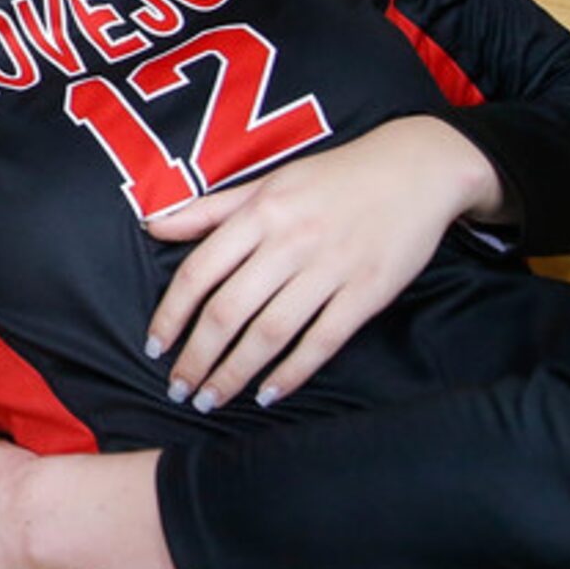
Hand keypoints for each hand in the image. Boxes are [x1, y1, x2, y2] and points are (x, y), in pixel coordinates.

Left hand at [141, 117, 501, 412]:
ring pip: (270, 332)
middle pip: (229, 311)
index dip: (171, 314)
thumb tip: (153, 226)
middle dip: (197, 357)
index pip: (200, 272)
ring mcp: (330, 269)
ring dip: (235, 373)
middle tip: (179, 388)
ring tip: (212, 399)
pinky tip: (268, 394)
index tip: (154, 346)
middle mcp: (289, 242)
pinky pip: (322, 341)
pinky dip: (292, 372)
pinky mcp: (367, 292)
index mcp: (260, 213)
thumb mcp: (269, 181)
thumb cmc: (335, 176)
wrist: (416, 169)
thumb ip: (210, 210)